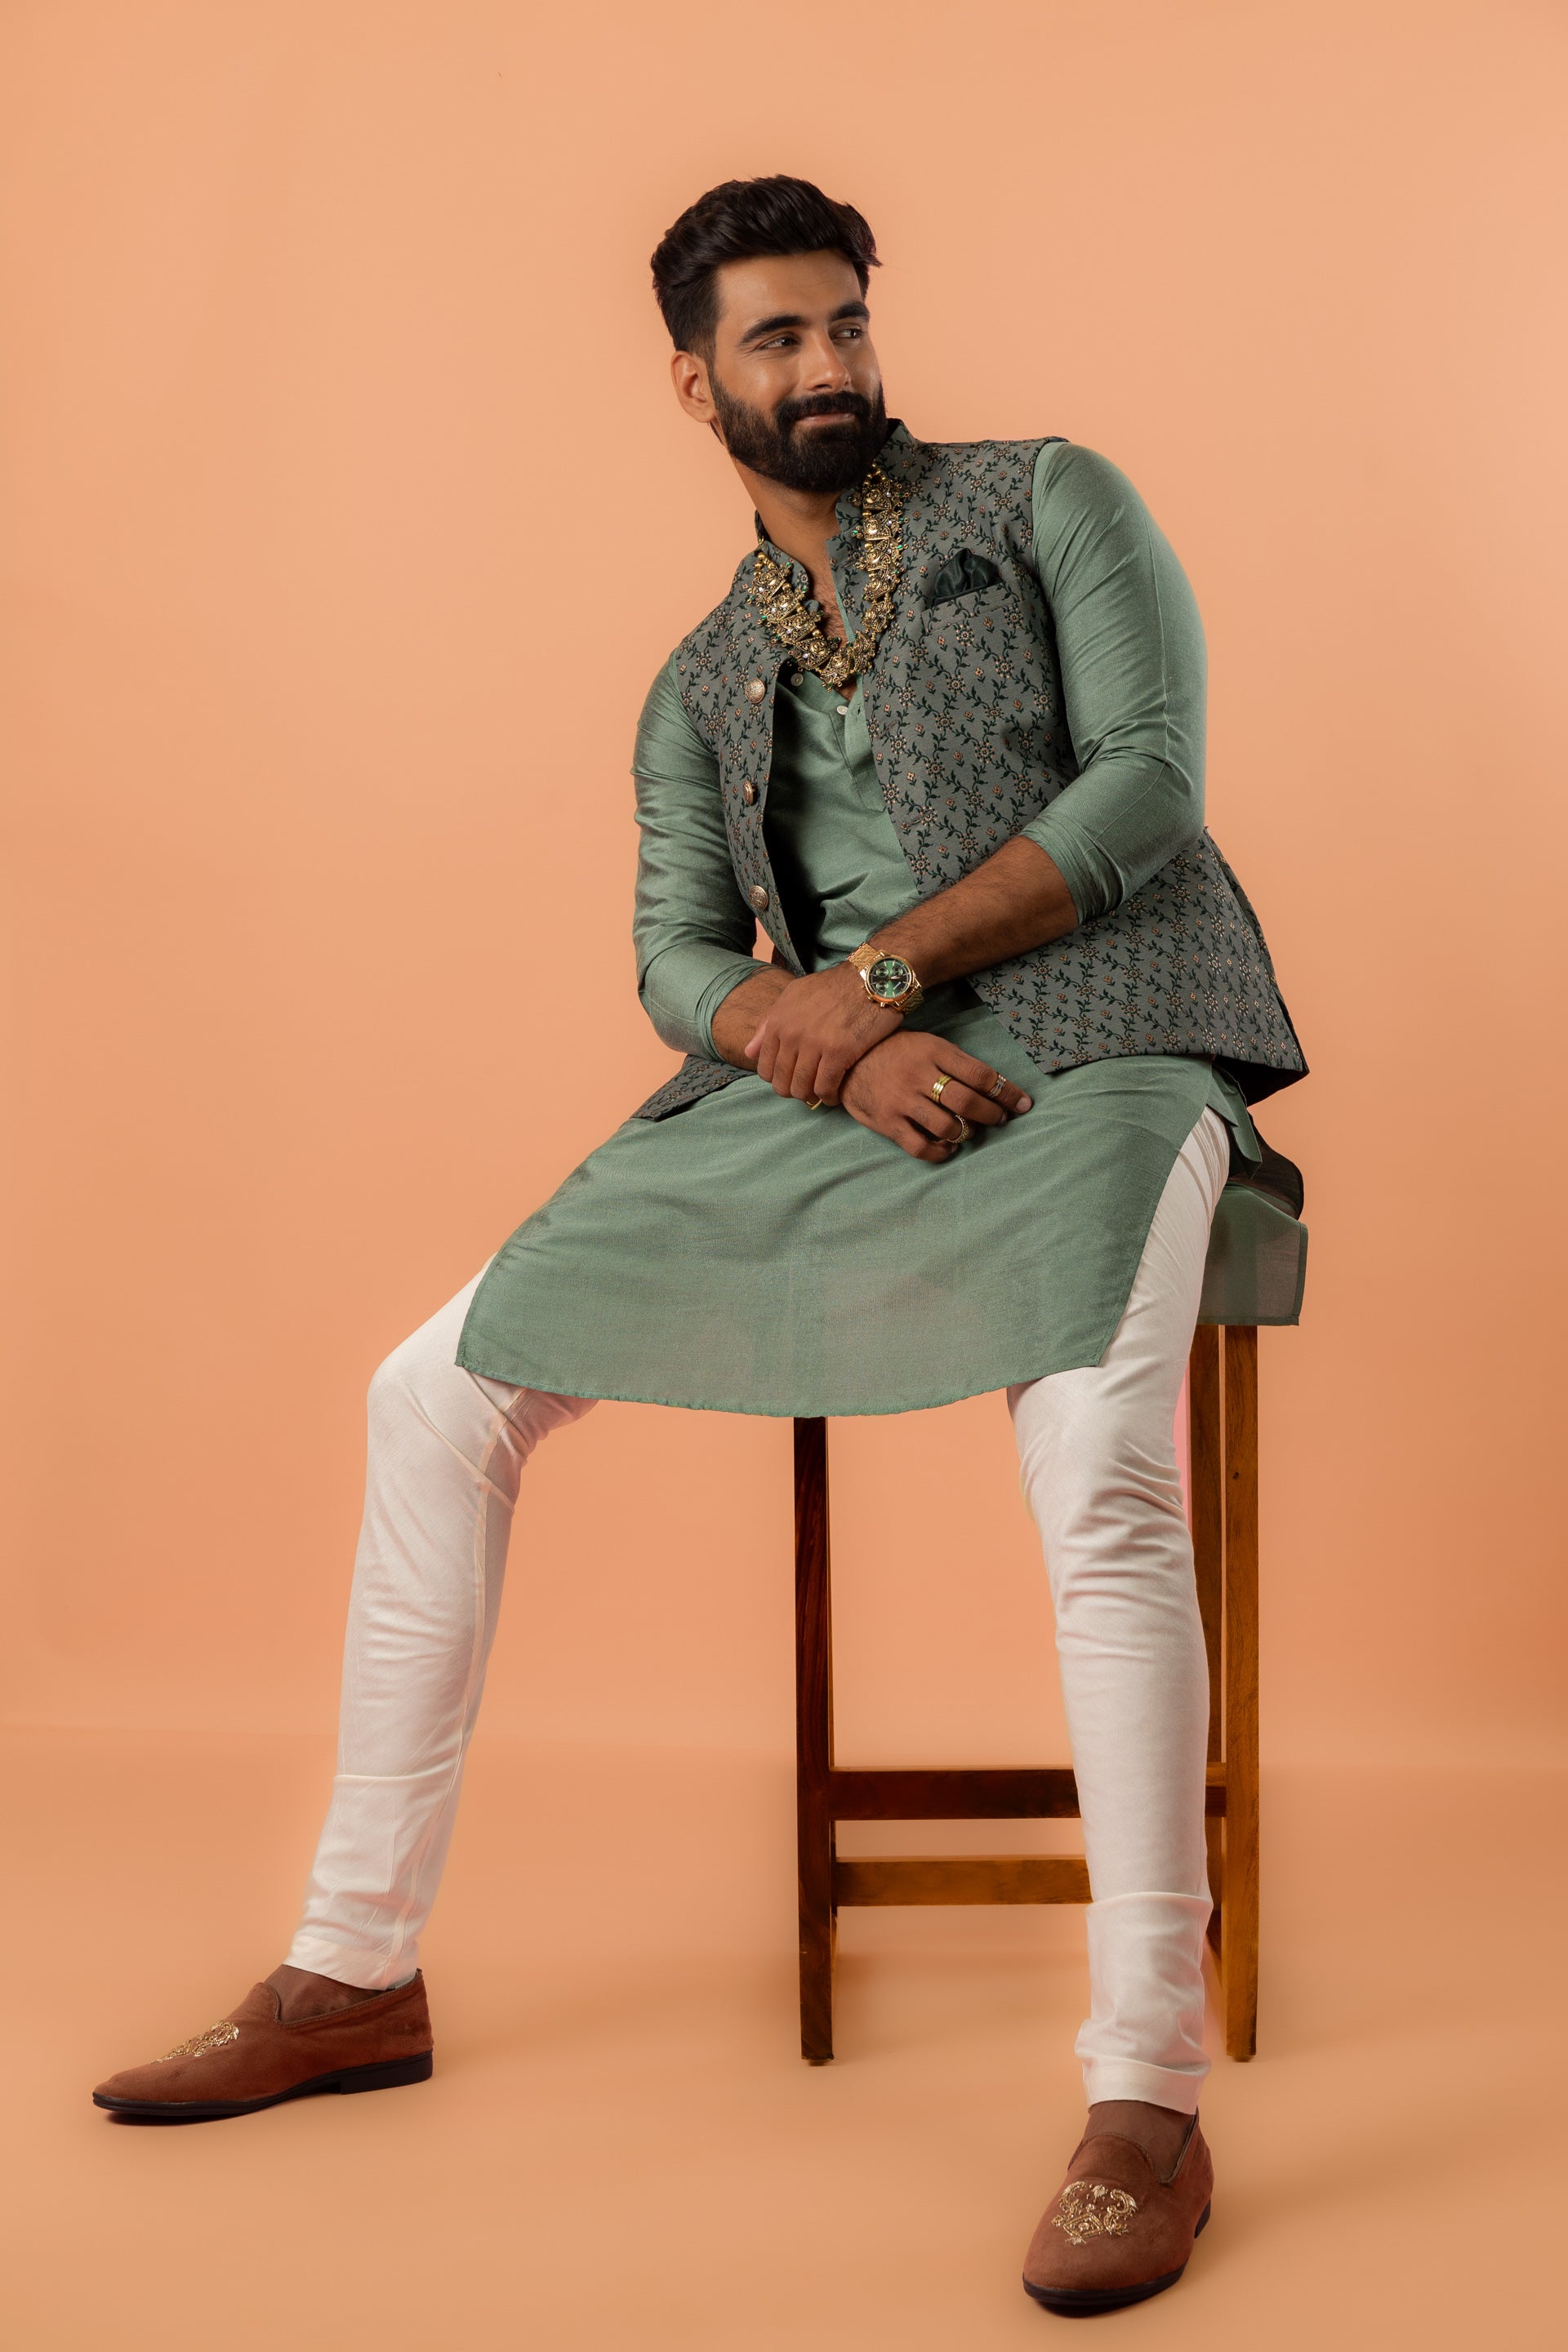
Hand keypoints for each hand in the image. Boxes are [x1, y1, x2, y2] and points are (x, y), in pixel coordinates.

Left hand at [745, 964, 900, 1102]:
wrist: (870, 978)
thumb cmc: (833, 987)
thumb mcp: (793, 996)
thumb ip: (768, 1024)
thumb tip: (749, 1052)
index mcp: (778, 1022)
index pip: (765, 1069)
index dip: (778, 1080)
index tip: (792, 1080)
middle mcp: (792, 1034)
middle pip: (782, 1082)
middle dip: (794, 1092)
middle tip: (807, 1090)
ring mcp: (814, 1043)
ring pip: (802, 1088)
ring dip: (811, 1097)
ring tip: (821, 1093)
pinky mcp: (839, 1051)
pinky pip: (825, 1087)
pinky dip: (829, 1096)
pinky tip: (835, 1094)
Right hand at [838, 1031, 1033, 1161]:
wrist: (844, 1062)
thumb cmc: (894, 1053)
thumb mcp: (925, 1044)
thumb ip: (955, 1062)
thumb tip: (993, 1086)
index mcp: (933, 1051)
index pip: (981, 1074)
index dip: (1007, 1092)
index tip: (1024, 1103)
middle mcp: (919, 1075)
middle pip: (968, 1101)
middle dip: (992, 1115)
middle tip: (1000, 1119)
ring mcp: (902, 1100)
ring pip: (948, 1126)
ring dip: (967, 1132)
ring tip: (968, 1130)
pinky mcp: (888, 1122)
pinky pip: (921, 1147)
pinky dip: (941, 1152)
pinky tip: (947, 1147)